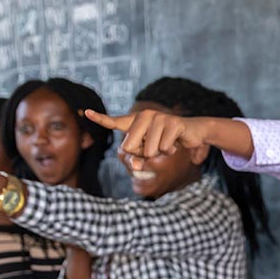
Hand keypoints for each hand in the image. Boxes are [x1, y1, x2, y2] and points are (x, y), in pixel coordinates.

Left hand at [83, 108, 210, 158]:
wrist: (193, 133)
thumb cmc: (167, 142)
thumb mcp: (150, 152)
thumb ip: (138, 159)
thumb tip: (134, 167)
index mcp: (135, 121)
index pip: (115, 121)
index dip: (100, 118)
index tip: (86, 112)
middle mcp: (145, 116)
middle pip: (131, 146)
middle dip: (143, 153)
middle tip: (155, 147)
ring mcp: (159, 118)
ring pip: (149, 150)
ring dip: (159, 153)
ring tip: (166, 144)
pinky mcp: (173, 123)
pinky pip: (164, 147)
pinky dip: (170, 150)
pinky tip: (175, 143)